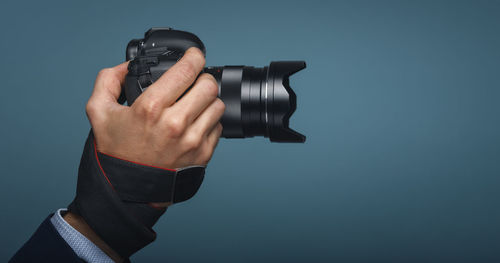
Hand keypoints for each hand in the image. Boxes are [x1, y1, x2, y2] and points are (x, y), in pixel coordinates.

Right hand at [86, 47, 224, 169]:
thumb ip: (108, 81)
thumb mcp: (99, 112)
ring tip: (195, 104)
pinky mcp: (202, 154)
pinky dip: (209, 121)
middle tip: (194, 82)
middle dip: (202, 78)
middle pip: (208, 85)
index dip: (194, 57)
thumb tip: (125, 66)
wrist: (128, 189)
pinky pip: (218, 127)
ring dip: (208, 100)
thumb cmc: (116, 152)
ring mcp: (192, 140)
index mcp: (151, 108)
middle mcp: (175, 123)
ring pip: (217, 105)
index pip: (186, 70)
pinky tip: (195, 123)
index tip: (195, 55)